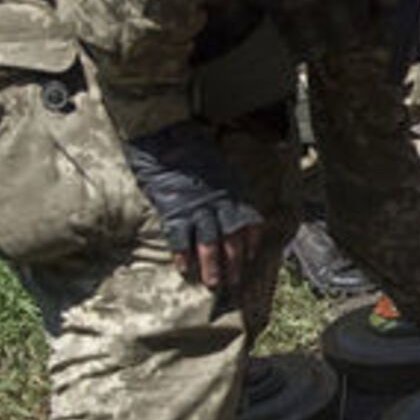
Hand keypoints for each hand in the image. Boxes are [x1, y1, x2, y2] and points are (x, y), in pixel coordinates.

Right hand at [123, 122, 262, 288]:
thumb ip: (225, 188)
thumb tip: (227, 205)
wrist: (167, 136)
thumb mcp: (219, 168)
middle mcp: (220, 202)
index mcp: (233, 191)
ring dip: (212, 265)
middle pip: (232, 238)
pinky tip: (184, 268)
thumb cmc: (193, 149)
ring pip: (209, 243)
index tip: (251, 258)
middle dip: (235, 263)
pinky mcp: (173, 210)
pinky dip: (182, 254)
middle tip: (235, 282)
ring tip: (213, 284)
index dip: (251, 242)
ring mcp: (196, 207)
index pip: (250, 222)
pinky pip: (180, 238)